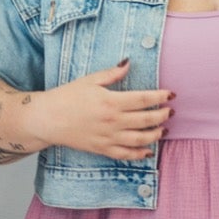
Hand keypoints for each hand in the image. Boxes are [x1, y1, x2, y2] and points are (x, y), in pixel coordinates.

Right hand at [36, 59, 174, 160]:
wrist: (47, 118)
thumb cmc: (67, 96)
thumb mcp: (90, 80)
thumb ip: (112, 74)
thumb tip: (129, 63)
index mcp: (110, 101)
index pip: (143, 99)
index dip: (160, 97)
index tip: (171, 95)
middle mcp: (112, 121)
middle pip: (146, 120)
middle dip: (162, 116)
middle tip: (170, 112)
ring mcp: (108, 137)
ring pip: (140, 139)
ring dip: (156, 134)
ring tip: (163, 129)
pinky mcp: (102, 149)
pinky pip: (125, 154)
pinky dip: (139, 154)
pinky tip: (148, 150)